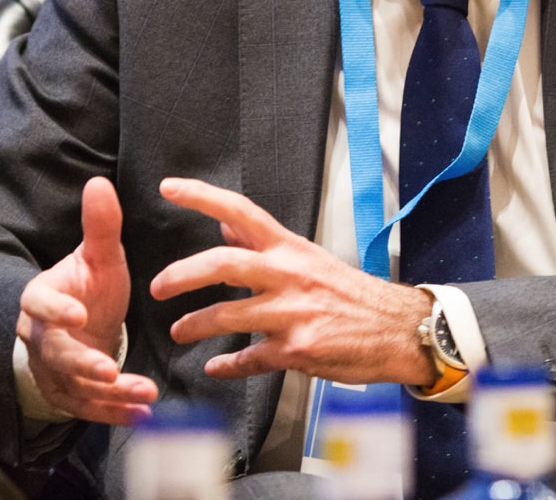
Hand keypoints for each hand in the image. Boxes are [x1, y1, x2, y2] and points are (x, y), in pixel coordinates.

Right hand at [16, 176, 158, 423]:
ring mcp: (52, 370)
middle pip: (56, 353)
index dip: (55, 310)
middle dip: (83, 364)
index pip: (39, 303)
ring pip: (75, 386)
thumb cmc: (89, 286)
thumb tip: (99, 182)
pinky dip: (114, 413)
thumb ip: (101, 226)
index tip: (77, 315)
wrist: (81, 325)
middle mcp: (41, 338)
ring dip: (108, 394)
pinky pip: (88, 409)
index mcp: (42, 298)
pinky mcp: (68, 395)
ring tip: (143, 395)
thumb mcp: (99, 256)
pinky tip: (142, 414)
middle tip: (109, 371)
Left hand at [150, 177, 434, 384]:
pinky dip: (228, 365)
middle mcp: (289, 275)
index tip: (170, 188)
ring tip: (179, 331)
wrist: (397, 329)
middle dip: (182, 275)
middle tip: (158, 286)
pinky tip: (216, 366)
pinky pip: (250, 359)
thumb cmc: (353, 295)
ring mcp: (293, 314)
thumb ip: (264, 245)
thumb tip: (225, 224)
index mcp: (291, 249)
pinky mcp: (297, 350)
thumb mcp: (309, 258)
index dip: (203, 196)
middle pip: (223, 264)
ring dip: (195, 325)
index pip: (241, 211)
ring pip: (228, 316)